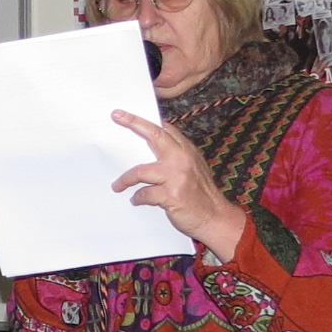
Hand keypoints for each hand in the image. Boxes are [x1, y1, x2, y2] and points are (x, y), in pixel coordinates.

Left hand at [110, 110, 247, 257]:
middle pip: (154, 135)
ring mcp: (177, 177)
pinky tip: (136, 200)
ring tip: (118, 185)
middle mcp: (182, 159)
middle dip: (134, 123)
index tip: (126, 114)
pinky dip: (137, 198)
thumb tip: (152, 144)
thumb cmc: (201, 194)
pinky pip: (145, 194)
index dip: (144, 120)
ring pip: (141, 172)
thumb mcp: (193, 167)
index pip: (164, 129)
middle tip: (117, 116)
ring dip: (125, 179)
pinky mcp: (171, 196)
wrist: (215, 217)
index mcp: (187, 151)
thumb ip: (176, 155)